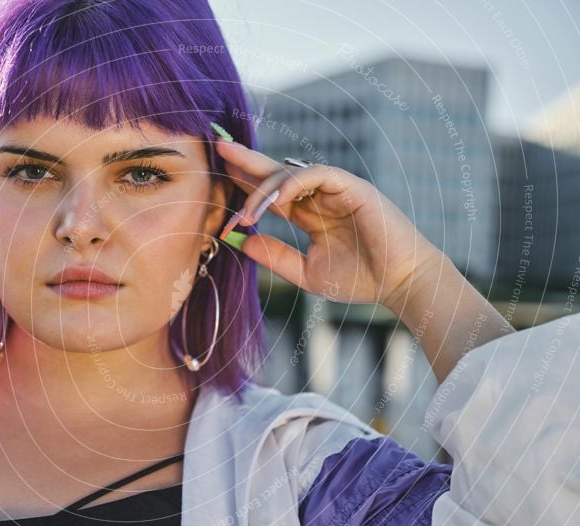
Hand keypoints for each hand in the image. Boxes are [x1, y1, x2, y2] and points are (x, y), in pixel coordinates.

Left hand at [215, 137, 444, 309]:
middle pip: (276, 173)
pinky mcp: (353, 186)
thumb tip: (242, 243)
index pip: (272, 194)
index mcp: (310, 214)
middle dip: (247, 162)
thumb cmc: (360, 280)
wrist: (400, 285)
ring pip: (291, 174)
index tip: (217, 182)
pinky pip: (317, 175)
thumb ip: (277, 257)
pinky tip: (275, 198)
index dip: (246, 187)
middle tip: (220, 149)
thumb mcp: (307, 273)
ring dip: (264, 190)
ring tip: (244, 213)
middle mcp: (320, 197)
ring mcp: (336, 190)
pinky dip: (293, 183)